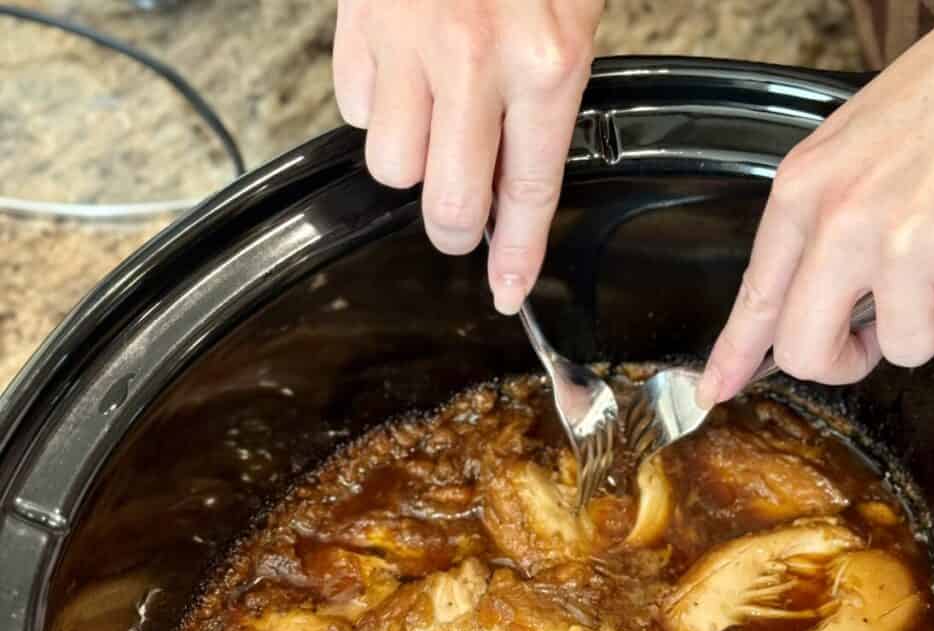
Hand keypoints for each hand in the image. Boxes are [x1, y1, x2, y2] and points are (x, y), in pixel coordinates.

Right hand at [333, 0, 603, 314]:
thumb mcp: (571, 12)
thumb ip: (546, 95)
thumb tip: (514, 177)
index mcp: (545, 61)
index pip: (529, 192)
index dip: (516, 255)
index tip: (508, 290)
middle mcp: (473, 58)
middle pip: (448, 204)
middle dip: (455, 228)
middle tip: (462, 213)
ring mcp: (408, 40)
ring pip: (391, 166)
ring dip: (410, 162)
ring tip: (432, 120)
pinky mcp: (358, 20)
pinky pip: (352, 107)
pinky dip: (373, 108)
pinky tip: (401, 78)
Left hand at [698, 5, 933, 406]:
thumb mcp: (848, 150)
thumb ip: (816, 225)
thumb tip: (797, 302)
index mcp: (804, 191)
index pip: (755, 296)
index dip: (733, 355)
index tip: (716, 390)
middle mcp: (843, 221)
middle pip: (806, 352)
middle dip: (841, 362)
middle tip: (868, 340)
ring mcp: (907, 242)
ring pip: (904, 347)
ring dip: (931, 315)